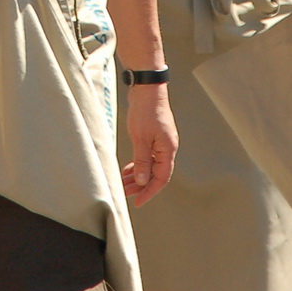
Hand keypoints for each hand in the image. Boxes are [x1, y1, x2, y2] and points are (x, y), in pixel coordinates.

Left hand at [121, 83, 177, 205]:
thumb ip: (142, 161)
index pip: (161, 178)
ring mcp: (161, 142)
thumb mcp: (141, 138)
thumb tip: (142, 181)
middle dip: (141, 186)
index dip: (149, 192)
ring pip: (150, 166)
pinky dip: (138, 164)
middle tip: (124, 193)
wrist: (147, 88)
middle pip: (156, 174)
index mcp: (168, 150)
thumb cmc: (145, 111)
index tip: (137, 202)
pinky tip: (128, 170)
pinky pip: (147, 157)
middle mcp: (167, 148)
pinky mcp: (154, 137)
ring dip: (138, 176)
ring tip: (123, 183)